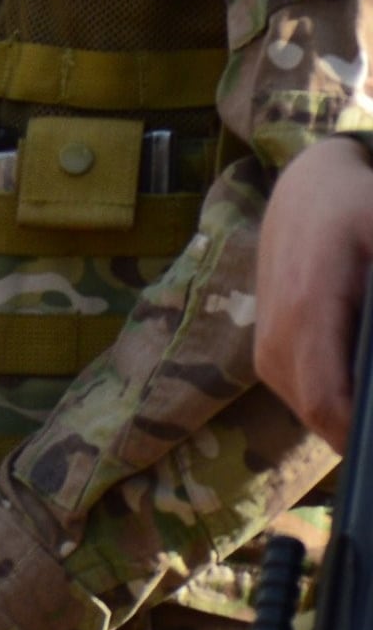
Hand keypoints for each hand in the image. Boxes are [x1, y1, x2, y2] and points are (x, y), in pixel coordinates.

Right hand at [258, 135, 372, 436]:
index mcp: (306, 314)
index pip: (328, 405)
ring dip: (353, 421)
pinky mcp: (268, 355)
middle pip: (324, 420)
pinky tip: (363, 387)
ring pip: (315, 416)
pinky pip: (307, 401)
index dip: (363, 436)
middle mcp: (276, 340)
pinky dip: (340, 407)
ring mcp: (267, 351)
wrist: (305, 193)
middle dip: (365, 433)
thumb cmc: (357, 211)